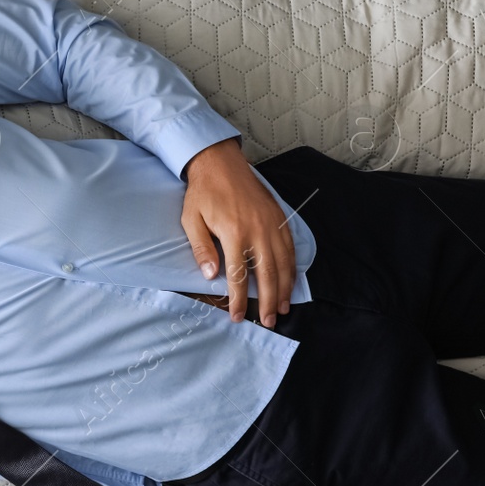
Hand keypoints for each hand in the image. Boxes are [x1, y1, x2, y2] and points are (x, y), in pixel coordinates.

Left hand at [181, 138, 295, 326]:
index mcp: (234, 234)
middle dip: (268, 301)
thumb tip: (210, 276)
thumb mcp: (191, 221)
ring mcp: (272, 224)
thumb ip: (202, 249)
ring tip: (283, 308)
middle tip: (268, 321)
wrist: (221, 164)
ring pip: (283, 264)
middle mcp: (257, 231)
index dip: (239, 300)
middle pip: (267, 275)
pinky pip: (290, 248)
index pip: (239, 276)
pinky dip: (292, 267)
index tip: (237, 316)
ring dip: (284, 289)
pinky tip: (290, 282)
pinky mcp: (280, 218)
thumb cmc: (203, 194)